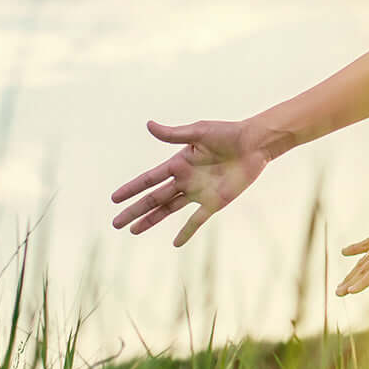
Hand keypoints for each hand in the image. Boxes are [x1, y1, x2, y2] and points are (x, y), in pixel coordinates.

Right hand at [111, 118, 278, 246]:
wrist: (255, 144)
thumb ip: (173, 134)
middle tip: (116, 223)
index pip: (148, 179)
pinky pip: (197, 220)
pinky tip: (175, 243)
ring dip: (151, 221)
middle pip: (154, 198)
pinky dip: (187, 231)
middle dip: (134, 211)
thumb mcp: (198, 132)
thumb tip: (149, 125)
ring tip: (133, 231)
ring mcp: (198, 192)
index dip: (131, 189)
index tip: (114, 198)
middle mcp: (184, 180)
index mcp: (178, 163)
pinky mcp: (215, 202)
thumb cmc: (227, 133)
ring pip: (169, 210)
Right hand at [336, 192, 368, 296]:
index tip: (344, 251)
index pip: (368, 246)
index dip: (356, 249)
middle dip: (351, 277)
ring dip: (352, 283)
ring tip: (340, 293)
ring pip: (365, 272)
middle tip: (339, 289)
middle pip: (364, 265)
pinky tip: (352, 291)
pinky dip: (363, 282)